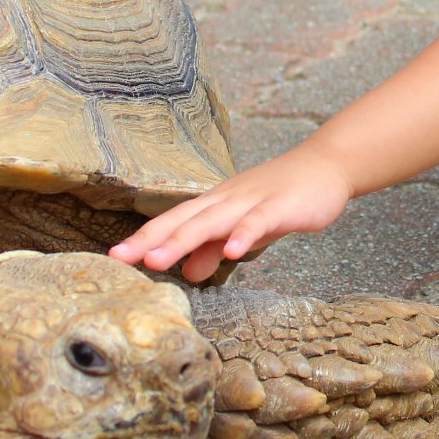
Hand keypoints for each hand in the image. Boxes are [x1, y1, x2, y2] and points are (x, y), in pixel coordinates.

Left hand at [109, 146, 354, 281]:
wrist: (324, 168)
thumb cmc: (280, 199)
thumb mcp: (241, 228)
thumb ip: (214, 248)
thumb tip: (188, 271)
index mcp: (214, 205)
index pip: (172, 222)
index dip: (144, 240)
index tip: (113, 258)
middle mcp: (226, 199)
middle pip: (183, 220)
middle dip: (151, 240)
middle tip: (120, 259)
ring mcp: (251, 201)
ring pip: (213, 221)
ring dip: (184, 240)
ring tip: (158, 261)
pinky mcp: (280, 206)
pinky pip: (259, 222)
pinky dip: (244, 236)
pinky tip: (232, 254)